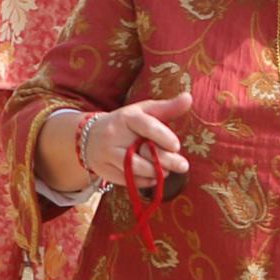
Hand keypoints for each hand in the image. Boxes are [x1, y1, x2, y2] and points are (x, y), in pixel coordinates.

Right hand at [77, 95, 192, 193]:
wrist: (90, 136)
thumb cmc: (126, 123)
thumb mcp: (144, 112)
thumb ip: (168, 107)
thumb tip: (188, 97)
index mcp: (126, 117)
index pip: (146, 126)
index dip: (163, 136)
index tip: (176, 146)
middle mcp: (113, 134)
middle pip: (142, 152)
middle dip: (166, 160)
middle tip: (182, 166)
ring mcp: (106, 153)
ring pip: (135, 168)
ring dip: (155, 172)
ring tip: (165, 171)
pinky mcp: (104, 169)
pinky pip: (128, 180)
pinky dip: (144, 181)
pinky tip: (152, 177)